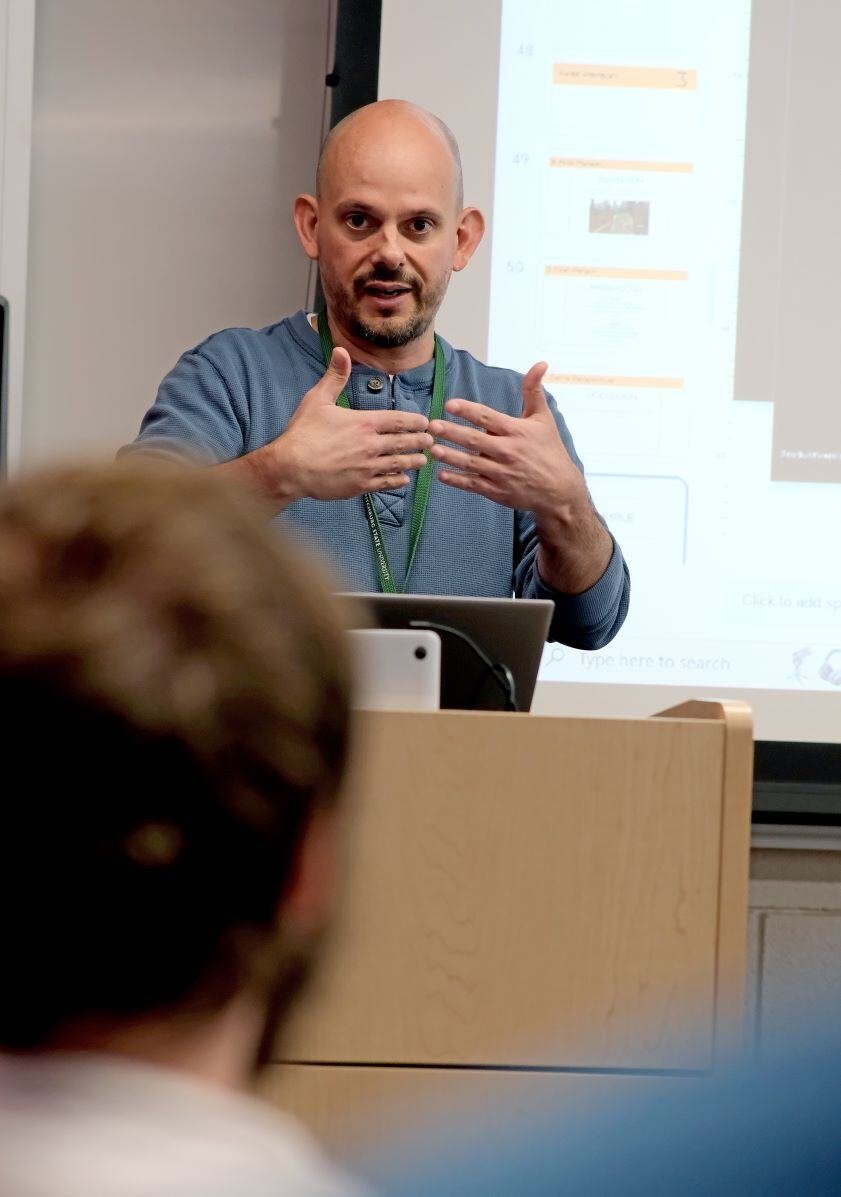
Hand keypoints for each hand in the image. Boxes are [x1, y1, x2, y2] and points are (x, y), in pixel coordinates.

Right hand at [250, 348, 432, 506]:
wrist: (290, 468)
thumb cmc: (303, 433)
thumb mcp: (317, 399)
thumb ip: (335, 376)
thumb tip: (341, 350)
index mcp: (364, 422)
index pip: (399, 420)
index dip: (415, 421)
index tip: (424, 422)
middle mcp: (371, 445)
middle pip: (404, 442)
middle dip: (420, 441)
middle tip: (430, 441)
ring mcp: (368, 467)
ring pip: (400, 464)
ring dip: (414, 461)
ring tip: (423, 460)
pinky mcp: (361, 486)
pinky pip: (387, 483)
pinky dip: (399, 480)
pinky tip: (404, 479)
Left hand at [428, 362, 585, 516]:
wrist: (560, 489)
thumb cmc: (550, 449)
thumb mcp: (544, 418)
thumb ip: (534, 391)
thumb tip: (540, 363)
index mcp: (517, 431)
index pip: (488, 417)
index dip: (468, 410)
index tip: (450, 404)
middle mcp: (508, 451)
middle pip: (475, 440)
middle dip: (452, 432)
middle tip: (432, 426)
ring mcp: (502, 473)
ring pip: (471, 464)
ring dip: (450, 456)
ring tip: (432, 449)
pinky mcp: (498, 491)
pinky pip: (474, 485)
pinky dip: (458, 481)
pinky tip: (441, 475)